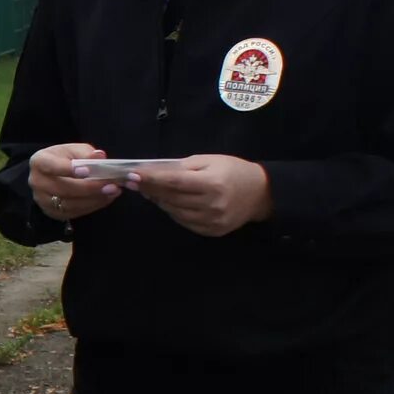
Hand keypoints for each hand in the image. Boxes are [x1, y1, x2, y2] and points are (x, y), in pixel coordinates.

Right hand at [27, 143, 124, 221]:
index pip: (52, 167)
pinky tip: (105, 198)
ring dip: (94, 199)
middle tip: (110, 185)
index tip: (88, 171)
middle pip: (64, 189)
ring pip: (70, 204)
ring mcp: (43, 200)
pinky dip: (92, 206)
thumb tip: (100, 156)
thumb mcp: (72, 150)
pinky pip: (74, 213)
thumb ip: (85, 153)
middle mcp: (38, 182)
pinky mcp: (52, 212)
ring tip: (112, 192)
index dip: (69, 169)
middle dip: (90, 188)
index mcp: (40, 162)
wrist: (48, 175)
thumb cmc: (62, 159)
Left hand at [128, 156, 272, 237]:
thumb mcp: (210, 161)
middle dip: (150, 189)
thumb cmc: (233, 171)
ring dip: (159, 201)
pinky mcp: (212, 232)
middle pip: (171, 198)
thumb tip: (155, 173)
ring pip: (174, 212)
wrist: (261, 193)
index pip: (174, 182)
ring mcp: (211, 221)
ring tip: (150, 191)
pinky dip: (173, 211)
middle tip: (135, 182)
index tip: (133, 175)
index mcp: (212, 183)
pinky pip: (184, 222)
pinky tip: (168, 202)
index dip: (151, 179)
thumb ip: (183, 167)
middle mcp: (211, 205)